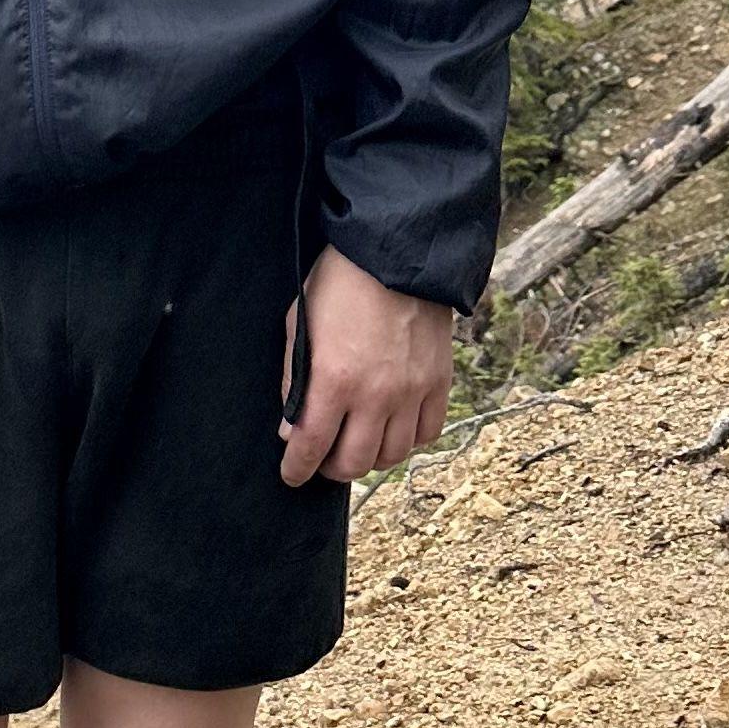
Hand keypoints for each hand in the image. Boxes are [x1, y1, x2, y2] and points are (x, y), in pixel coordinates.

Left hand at [278, 245, 456, 487]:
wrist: (397, 253)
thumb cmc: (341, 283)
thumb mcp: (300, 324)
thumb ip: (295, 381)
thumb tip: (291, 429)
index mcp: (334, 380)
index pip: (311, 446)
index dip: (297, 468)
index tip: (291, 475)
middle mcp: (376, 395)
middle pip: (354, 463)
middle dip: (331, 469)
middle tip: (322, 459)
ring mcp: (411, 392)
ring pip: (392, 456)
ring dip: (370, 458)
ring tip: (357, 445)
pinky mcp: (438, 383)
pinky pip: (426, 434)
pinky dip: (407, 441)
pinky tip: (392, 429)